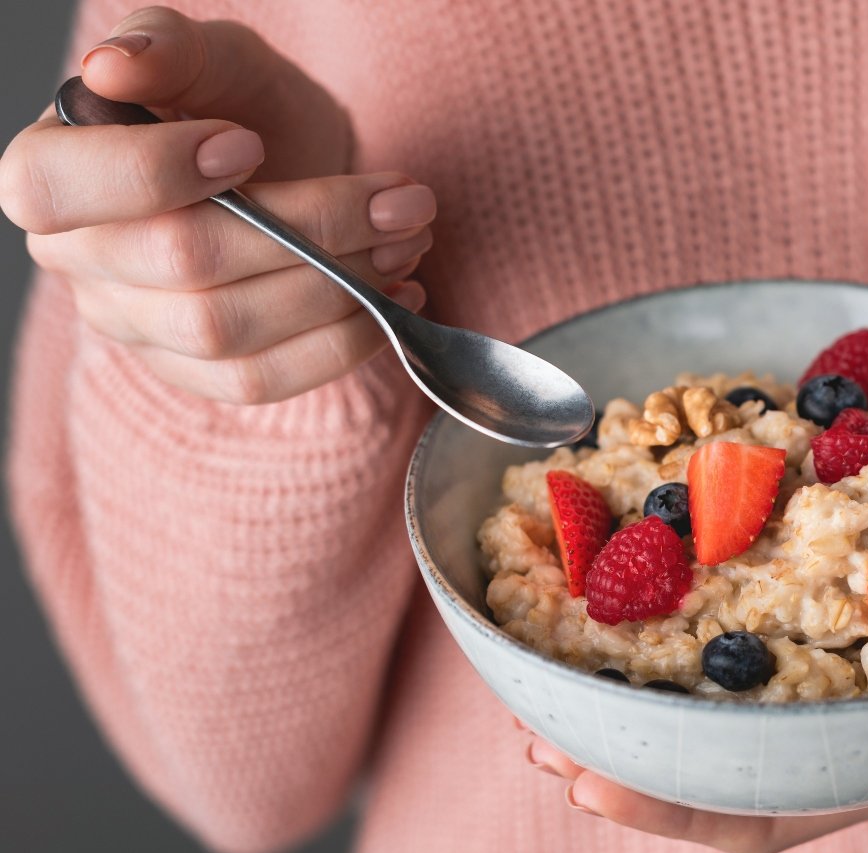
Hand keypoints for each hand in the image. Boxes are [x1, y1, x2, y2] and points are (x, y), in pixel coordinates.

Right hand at [0, 7, 434, 403]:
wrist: (283, 168)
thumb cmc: (236, 105)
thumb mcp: (216, 56)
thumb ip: (169, 45)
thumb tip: (116, 64)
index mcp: (49, 168)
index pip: (55, 188)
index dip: (153, 171)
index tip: (248, 145)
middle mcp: (78, 259)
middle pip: (178, 261)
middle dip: (308, 228)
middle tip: (400, 199)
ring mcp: (134, 325)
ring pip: (226, 330)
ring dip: (338, 287)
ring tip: (408, 239)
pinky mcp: (194, 372)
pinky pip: (261, 381)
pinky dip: (343, 344)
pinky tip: (395, 299)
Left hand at [516, 468, 867, 852]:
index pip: (770, 812)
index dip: (677, 812)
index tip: (593, 784)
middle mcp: (840, 714)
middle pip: (710, 760)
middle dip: (619, 757)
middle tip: (538, 730)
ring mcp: (827, 646)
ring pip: (709, 688)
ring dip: (624, 686)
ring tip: (540, 664)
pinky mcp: (821, 574)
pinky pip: (735, 589)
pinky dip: (669, 584)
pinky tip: (614, 558)